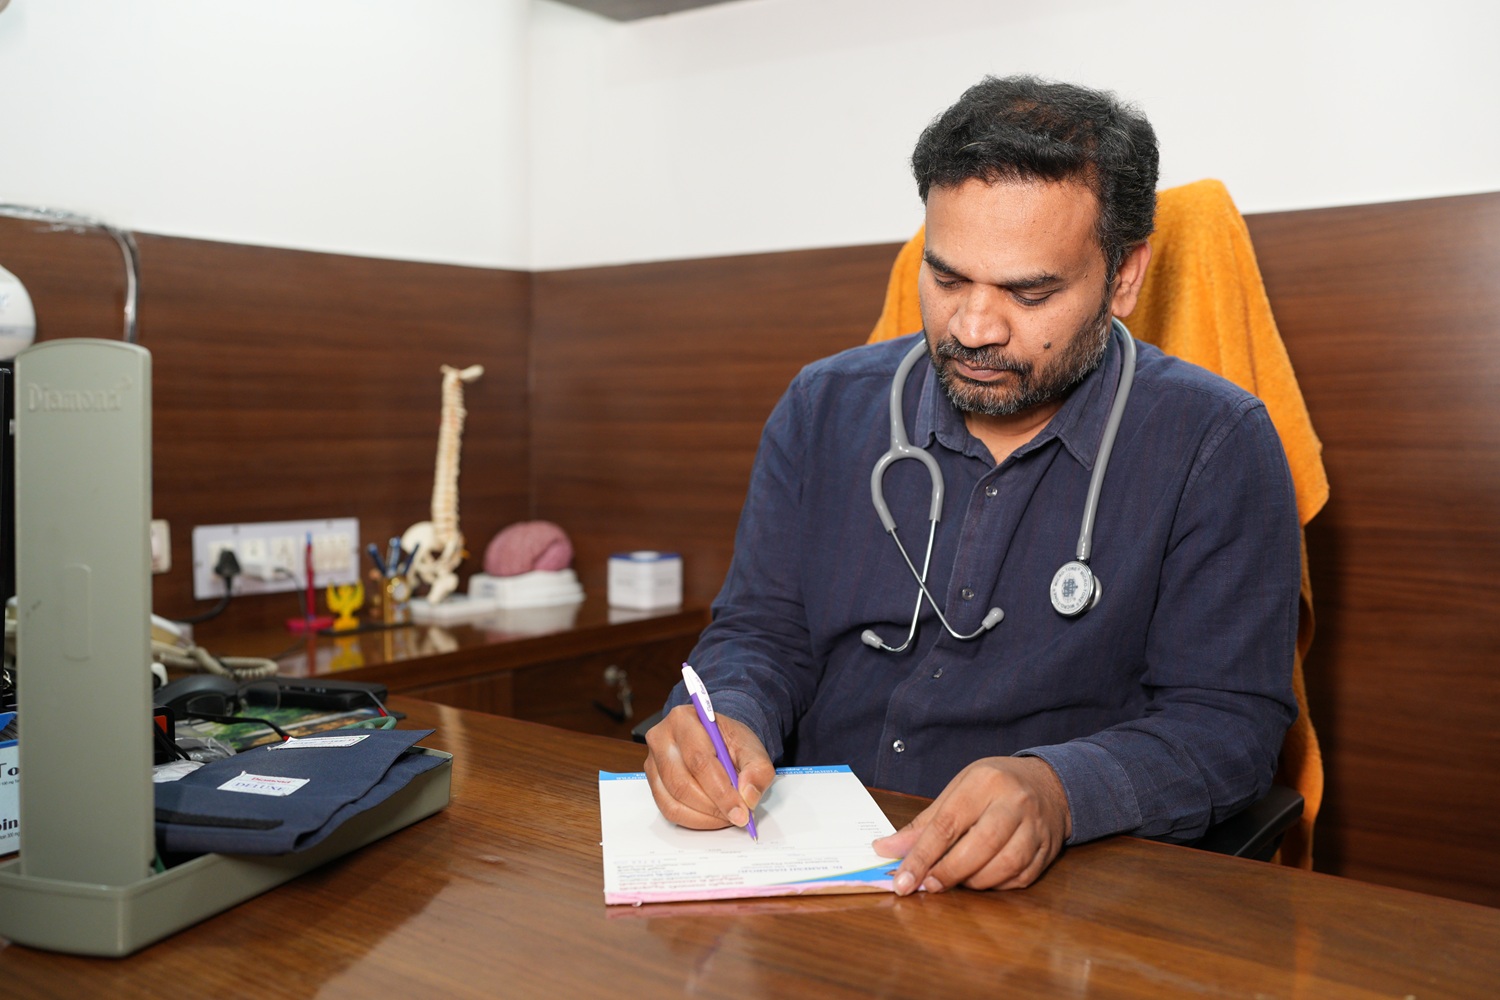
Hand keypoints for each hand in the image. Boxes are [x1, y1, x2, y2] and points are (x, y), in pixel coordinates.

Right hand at [643, 704, 775, 830]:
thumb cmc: (728, 741)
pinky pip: (668, 809)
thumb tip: (748, 796)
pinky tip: (712, 817)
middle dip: (713, 806)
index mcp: (684, 719)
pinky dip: (693, 820)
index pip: (700, 761)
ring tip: (727, 815)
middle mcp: (661, 738)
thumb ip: (757, 769)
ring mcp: (653, 761)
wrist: (715, 740)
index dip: (721, 791)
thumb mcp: (751, 747)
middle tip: (737, 817)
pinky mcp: (652, 782)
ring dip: (704, 816)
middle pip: (682, 783)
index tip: (741, 811)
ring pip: (673, 800)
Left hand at [872, 756, 1070, 893]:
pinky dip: (996, 884)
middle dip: (949, 872)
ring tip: (956, 879)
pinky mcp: (1047, 850)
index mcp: (985, 782)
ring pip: (1004, 865)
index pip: (948, 824)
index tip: (904, 880)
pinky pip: (1020, 877)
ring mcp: (1036, 827)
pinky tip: (982, 879)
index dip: (922, 856)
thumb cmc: (995, 786)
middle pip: (979, 845)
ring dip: (974, 881)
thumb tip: (886, 849)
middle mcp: (1014, 803)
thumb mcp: (958, 790)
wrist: (1048, 785)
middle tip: (929, 885)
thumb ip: (925, 823)